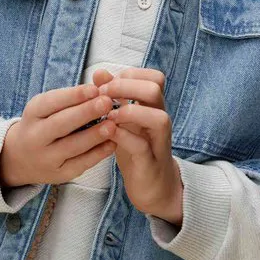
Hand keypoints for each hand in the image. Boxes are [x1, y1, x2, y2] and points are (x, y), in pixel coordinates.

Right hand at [0, 83, 116, 187]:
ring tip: (112, 125)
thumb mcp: (49, 107)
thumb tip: (102, 85)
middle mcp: (35, 137)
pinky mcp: (59, 174)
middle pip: (60, 124)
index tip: (94, 88)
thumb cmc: (45, 124)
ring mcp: (46, 158)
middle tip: (106, 102)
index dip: (73, 96)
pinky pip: (81, 164)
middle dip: (84, 113)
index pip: (51, 102)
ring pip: (71, 146)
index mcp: (33, 113)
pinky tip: (112, 143)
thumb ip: (73, 98)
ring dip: (94, 135)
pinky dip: (98, 153)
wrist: (22, 158)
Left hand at [91, 67, 183, 223]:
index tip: (106, 85)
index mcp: (153, 107)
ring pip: (158, 117)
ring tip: (108, 116)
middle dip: (125, 86)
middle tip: (103, 95)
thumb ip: (114, 97)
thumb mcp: (123, 119)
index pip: (154, 77)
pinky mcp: (150, 162)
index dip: (129, 74)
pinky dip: (123, 136)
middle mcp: (159, 119)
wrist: (152, 186)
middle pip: (155, 89)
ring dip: (129, 111)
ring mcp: (158, 141)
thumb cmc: (136, 148)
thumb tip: (100, 72)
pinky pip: (142, 146)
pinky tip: (108, 133)